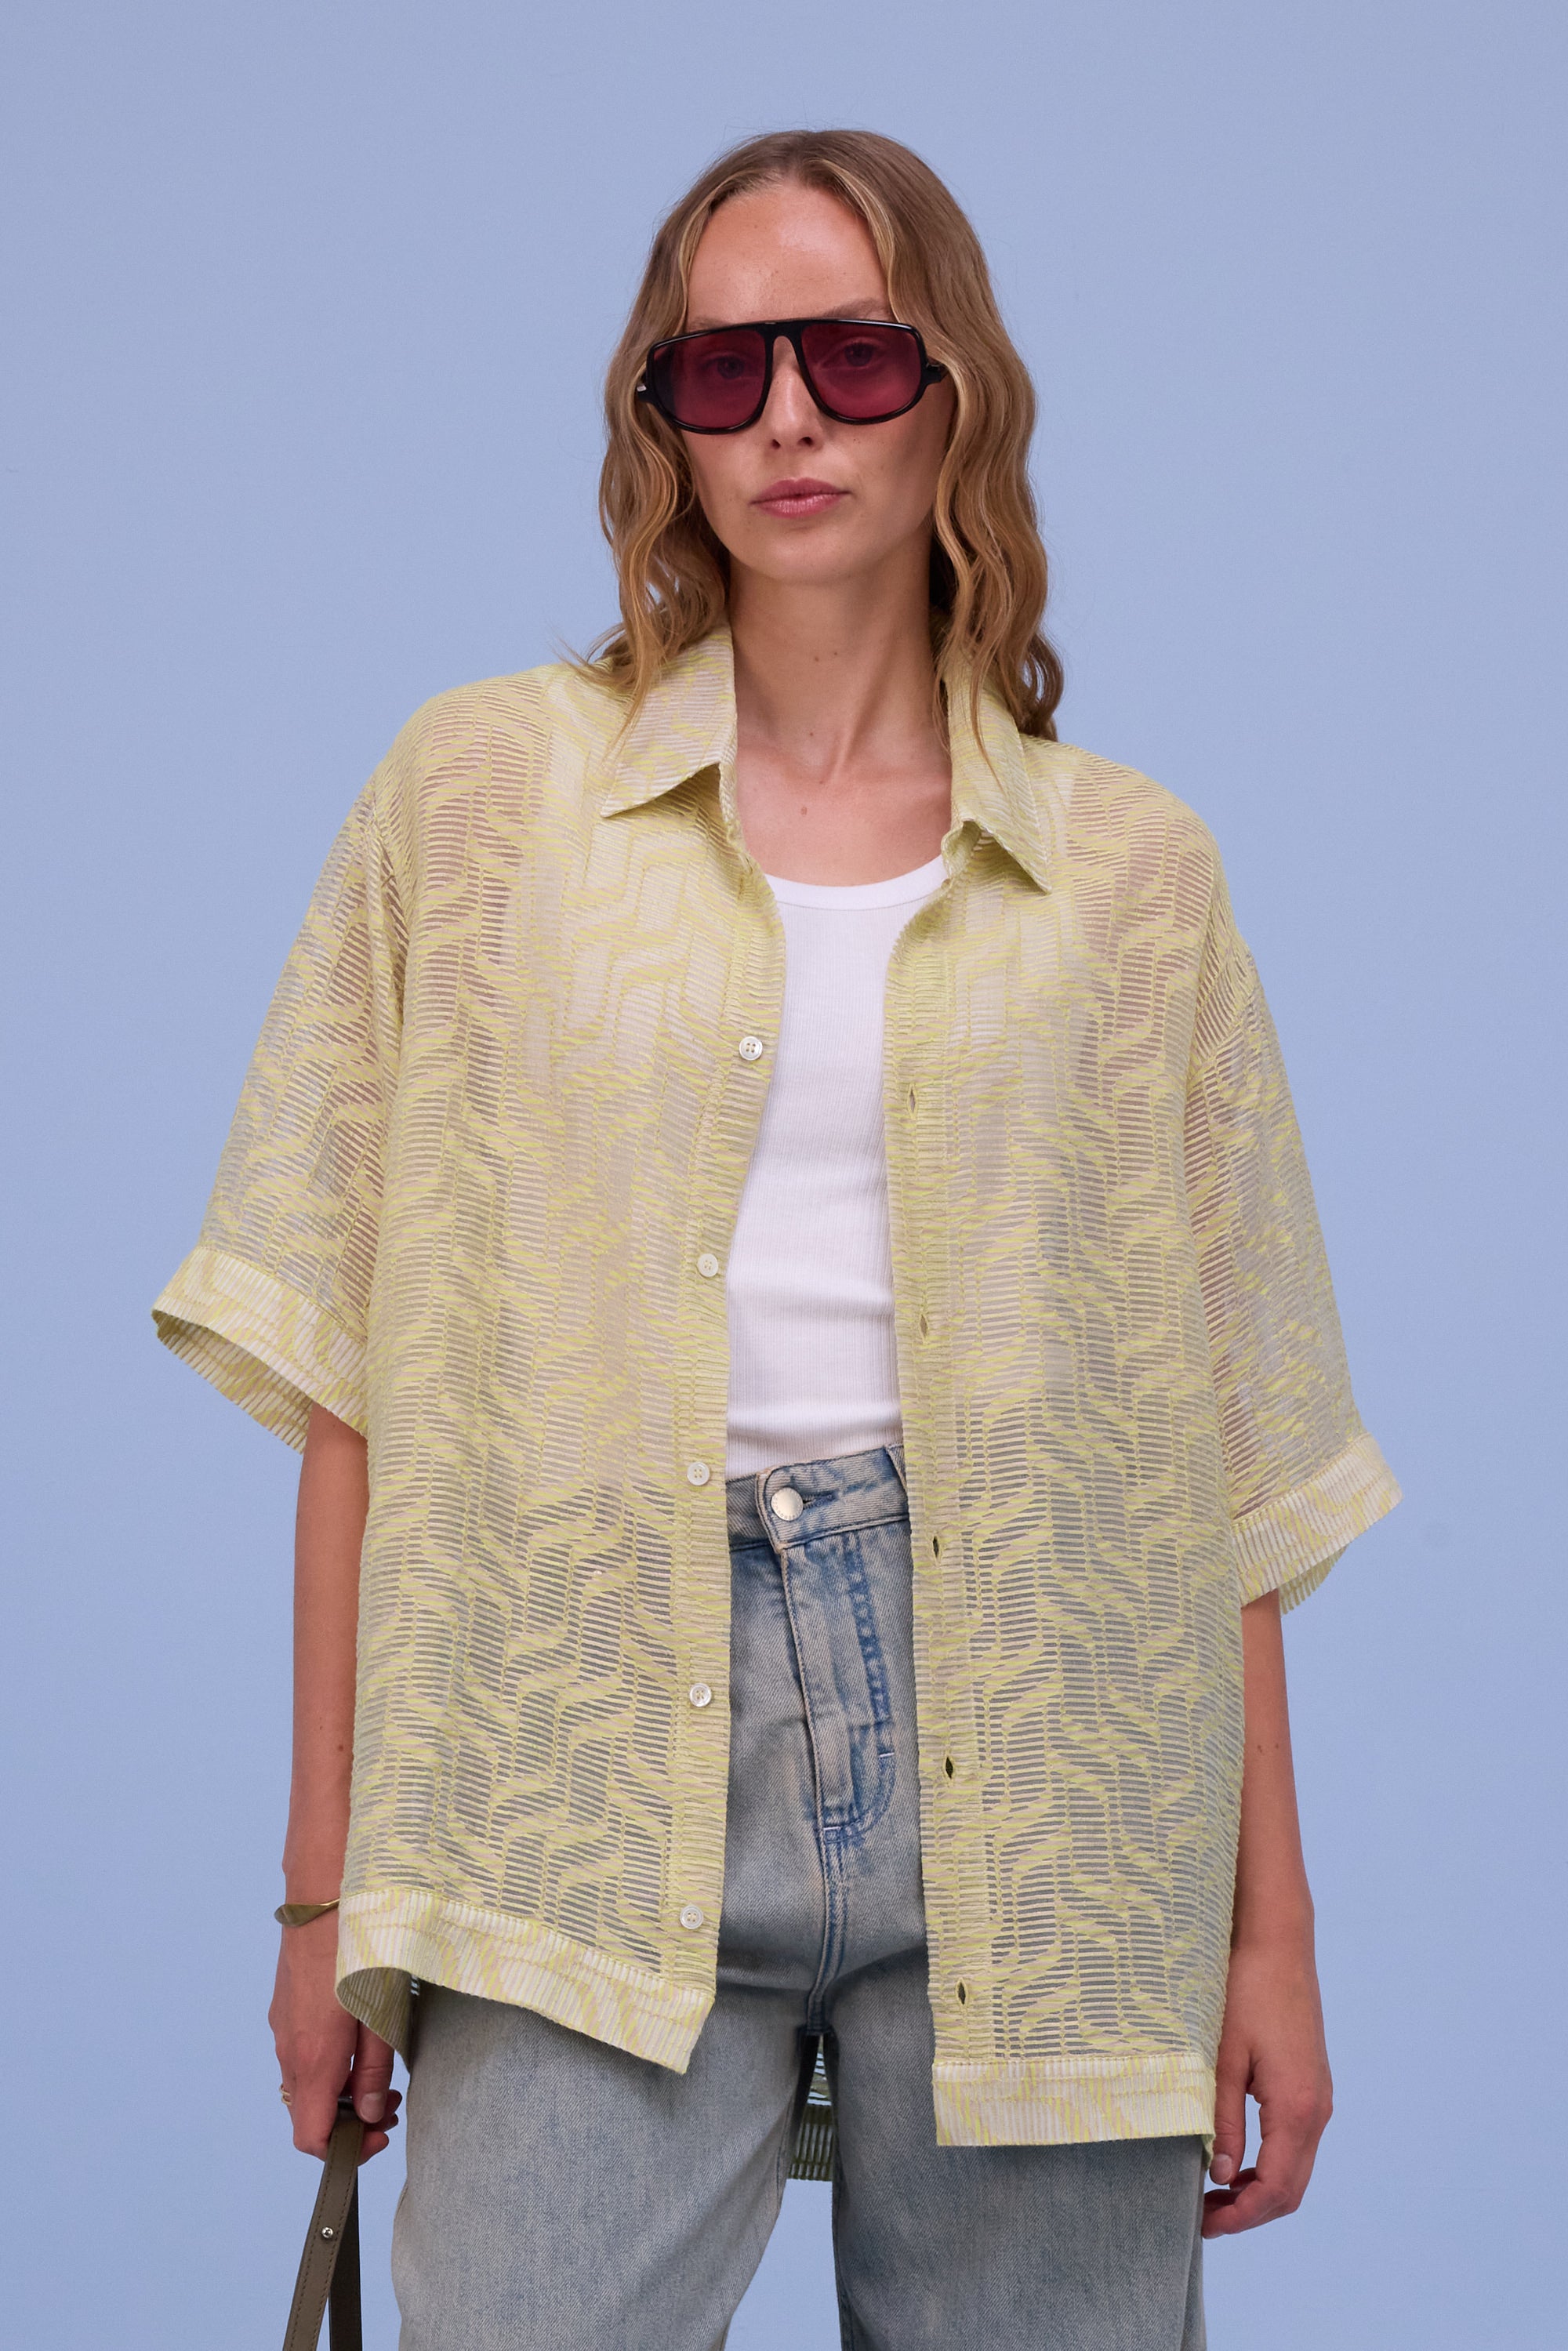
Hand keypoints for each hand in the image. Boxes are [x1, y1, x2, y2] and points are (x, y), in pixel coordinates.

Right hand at [269, 1910, 400, 2160]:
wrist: (325, 1892)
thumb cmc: (361, 1950)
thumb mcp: (382, 2013)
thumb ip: (375, 2070)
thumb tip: (371, 2114)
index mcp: (314, 2059)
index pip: (312, 2138)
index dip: (346, 2150)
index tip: (379, 2136)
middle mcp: (289, 2049)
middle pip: (309, 2113)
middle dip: (350, 2120)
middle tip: (392, 2103)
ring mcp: (282, 2026)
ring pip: (305, 2083)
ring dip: (340, 2090)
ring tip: (380, 2070)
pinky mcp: (285, 2005)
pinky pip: (300, 2052)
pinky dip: (327, 2063)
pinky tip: (358, 2039)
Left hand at [1202, 1931, 1332, 2235]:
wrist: (1278, 1945)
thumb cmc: (1245, 1993)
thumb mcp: (1223, 2059)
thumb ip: (1222, 2121)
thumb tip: (1219, 2176)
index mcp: (1296, 2107)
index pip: (1275, 2189)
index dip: (1240, 2215)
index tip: (1202, 2223)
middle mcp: (1317, 2110)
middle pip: (1290, 2190)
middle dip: (1249, 2213)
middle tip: (1203, 2218)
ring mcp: (1319, 2100)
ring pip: (1296, 2170)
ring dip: (1259, 2192)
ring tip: (1213, 2195)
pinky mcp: (1313, 2088)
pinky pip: (1296, 2145)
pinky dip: (1269, 2166)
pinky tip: (1235, 2163)